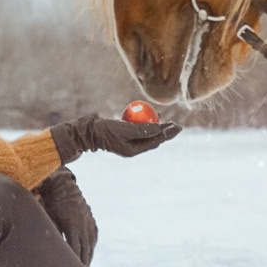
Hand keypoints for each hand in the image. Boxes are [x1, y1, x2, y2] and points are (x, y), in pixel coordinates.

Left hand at [35, 168, 97, 266]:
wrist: (62, 185)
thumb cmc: (50, 202)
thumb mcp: (48, 218)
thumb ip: (51, 234)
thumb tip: (46, 251)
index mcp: (73, 226)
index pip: (75, 251)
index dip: (75, 264)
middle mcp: (84, 225)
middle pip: (85, 251)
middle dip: (83, 266)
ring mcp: (89, 222)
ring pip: (91, 245)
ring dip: (88, 258)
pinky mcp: (91, 220)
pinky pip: (93, 237)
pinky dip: (91, 246)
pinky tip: (88, 253)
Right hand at [49, 113, 181, 162]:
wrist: (88, 132)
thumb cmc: (105, 130)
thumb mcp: (124, 129)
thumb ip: (141, 129)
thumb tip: (158, 128)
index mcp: (134, 150)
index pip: (155, 141)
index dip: (168, 134)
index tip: (178, 127)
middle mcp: (133, 148)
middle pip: (154, 140)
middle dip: (166, 133)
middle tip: (178, 126)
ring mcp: (129, 142)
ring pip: (148, 135)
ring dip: (159, 128)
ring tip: (170, 123)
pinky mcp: (125, 136)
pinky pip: (140, 130)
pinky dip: (147, 124)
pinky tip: (154, 116)